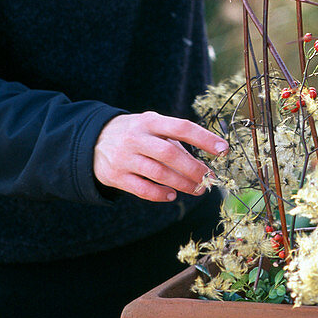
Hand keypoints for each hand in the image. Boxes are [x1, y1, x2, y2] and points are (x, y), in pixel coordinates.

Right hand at [93, 112, 228, 202]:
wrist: (93, 141)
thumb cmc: (136, 134)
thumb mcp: (152, 127)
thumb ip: (175, 141)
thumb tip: (204, 164)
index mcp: (150, 121)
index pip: (181, 127)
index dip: (204, 138)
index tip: (223, 149)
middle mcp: (136, 138)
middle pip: (170, 154)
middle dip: (194, 169)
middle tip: (210, 179)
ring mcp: (124, 157)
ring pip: (159, 174)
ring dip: (182, 184)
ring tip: (197, 189)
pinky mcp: (116, 176)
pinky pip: (142, 189)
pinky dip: (160, 194)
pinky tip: (172, 195)